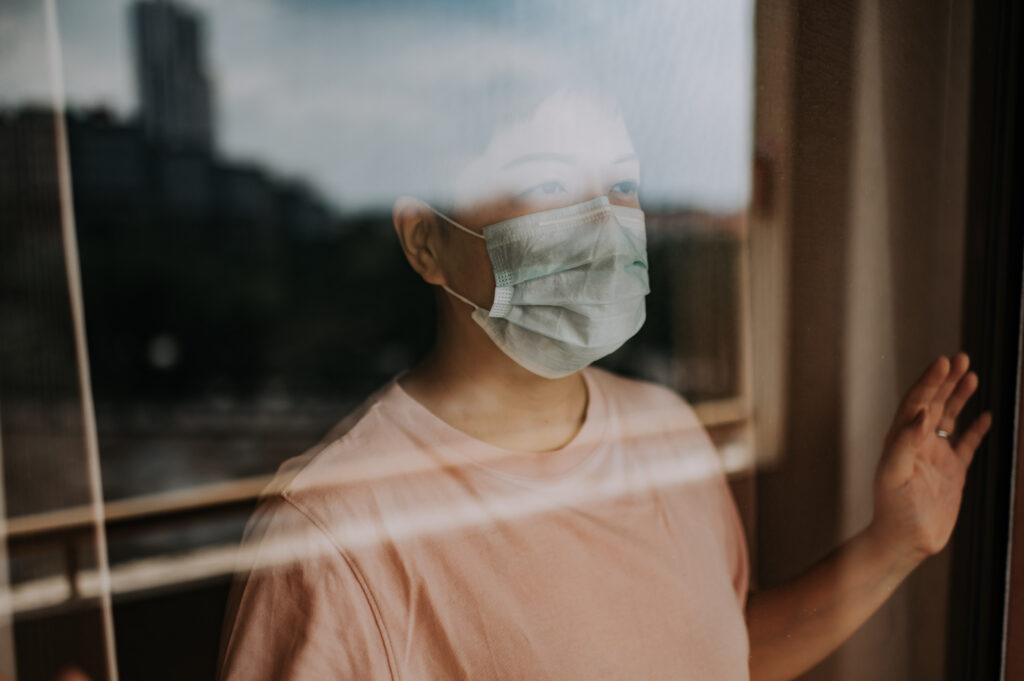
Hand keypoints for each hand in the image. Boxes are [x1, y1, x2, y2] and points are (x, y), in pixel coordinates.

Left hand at [869, 352, 992, 567]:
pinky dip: (976, 429)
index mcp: (901, 440)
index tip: (943, 362)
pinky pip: (966, 444)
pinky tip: (986, 416)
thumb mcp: (893, 474)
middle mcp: (918, 443)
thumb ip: (903, 443)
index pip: (916, 403)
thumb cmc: (892, 509)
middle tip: (961, 358)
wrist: (905, 541)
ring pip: (950, 418)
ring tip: (972, 375)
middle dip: (946, 380)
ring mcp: (936, 456)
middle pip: (933, 403)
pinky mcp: (952, 473)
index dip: (929, 382)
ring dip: (959, 397)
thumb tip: (919, 414)